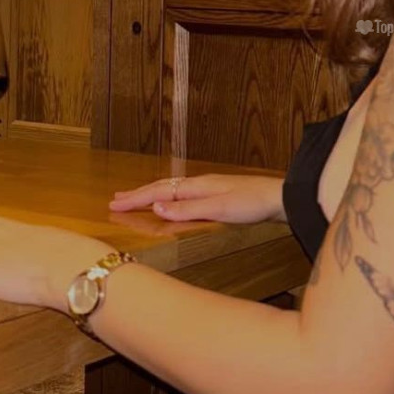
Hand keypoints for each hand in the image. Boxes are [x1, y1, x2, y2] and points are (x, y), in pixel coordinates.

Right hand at [110, 173, 282, 223]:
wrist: (279, 198)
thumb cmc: (251, 203)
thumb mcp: (218, 209)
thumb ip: (187, 209)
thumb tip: (156, 207)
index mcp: (196, 186)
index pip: (158, 192)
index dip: (136, 199)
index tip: (113, 204)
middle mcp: (200, 184)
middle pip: (162, 187)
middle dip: (138, 193)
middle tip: (116, 199)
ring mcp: (209, 188)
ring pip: (172, 189)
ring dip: (152, 194)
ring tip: (137, 198)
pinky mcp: (217, 195)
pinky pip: (183, 194)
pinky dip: (168, 197)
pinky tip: (171, 202)